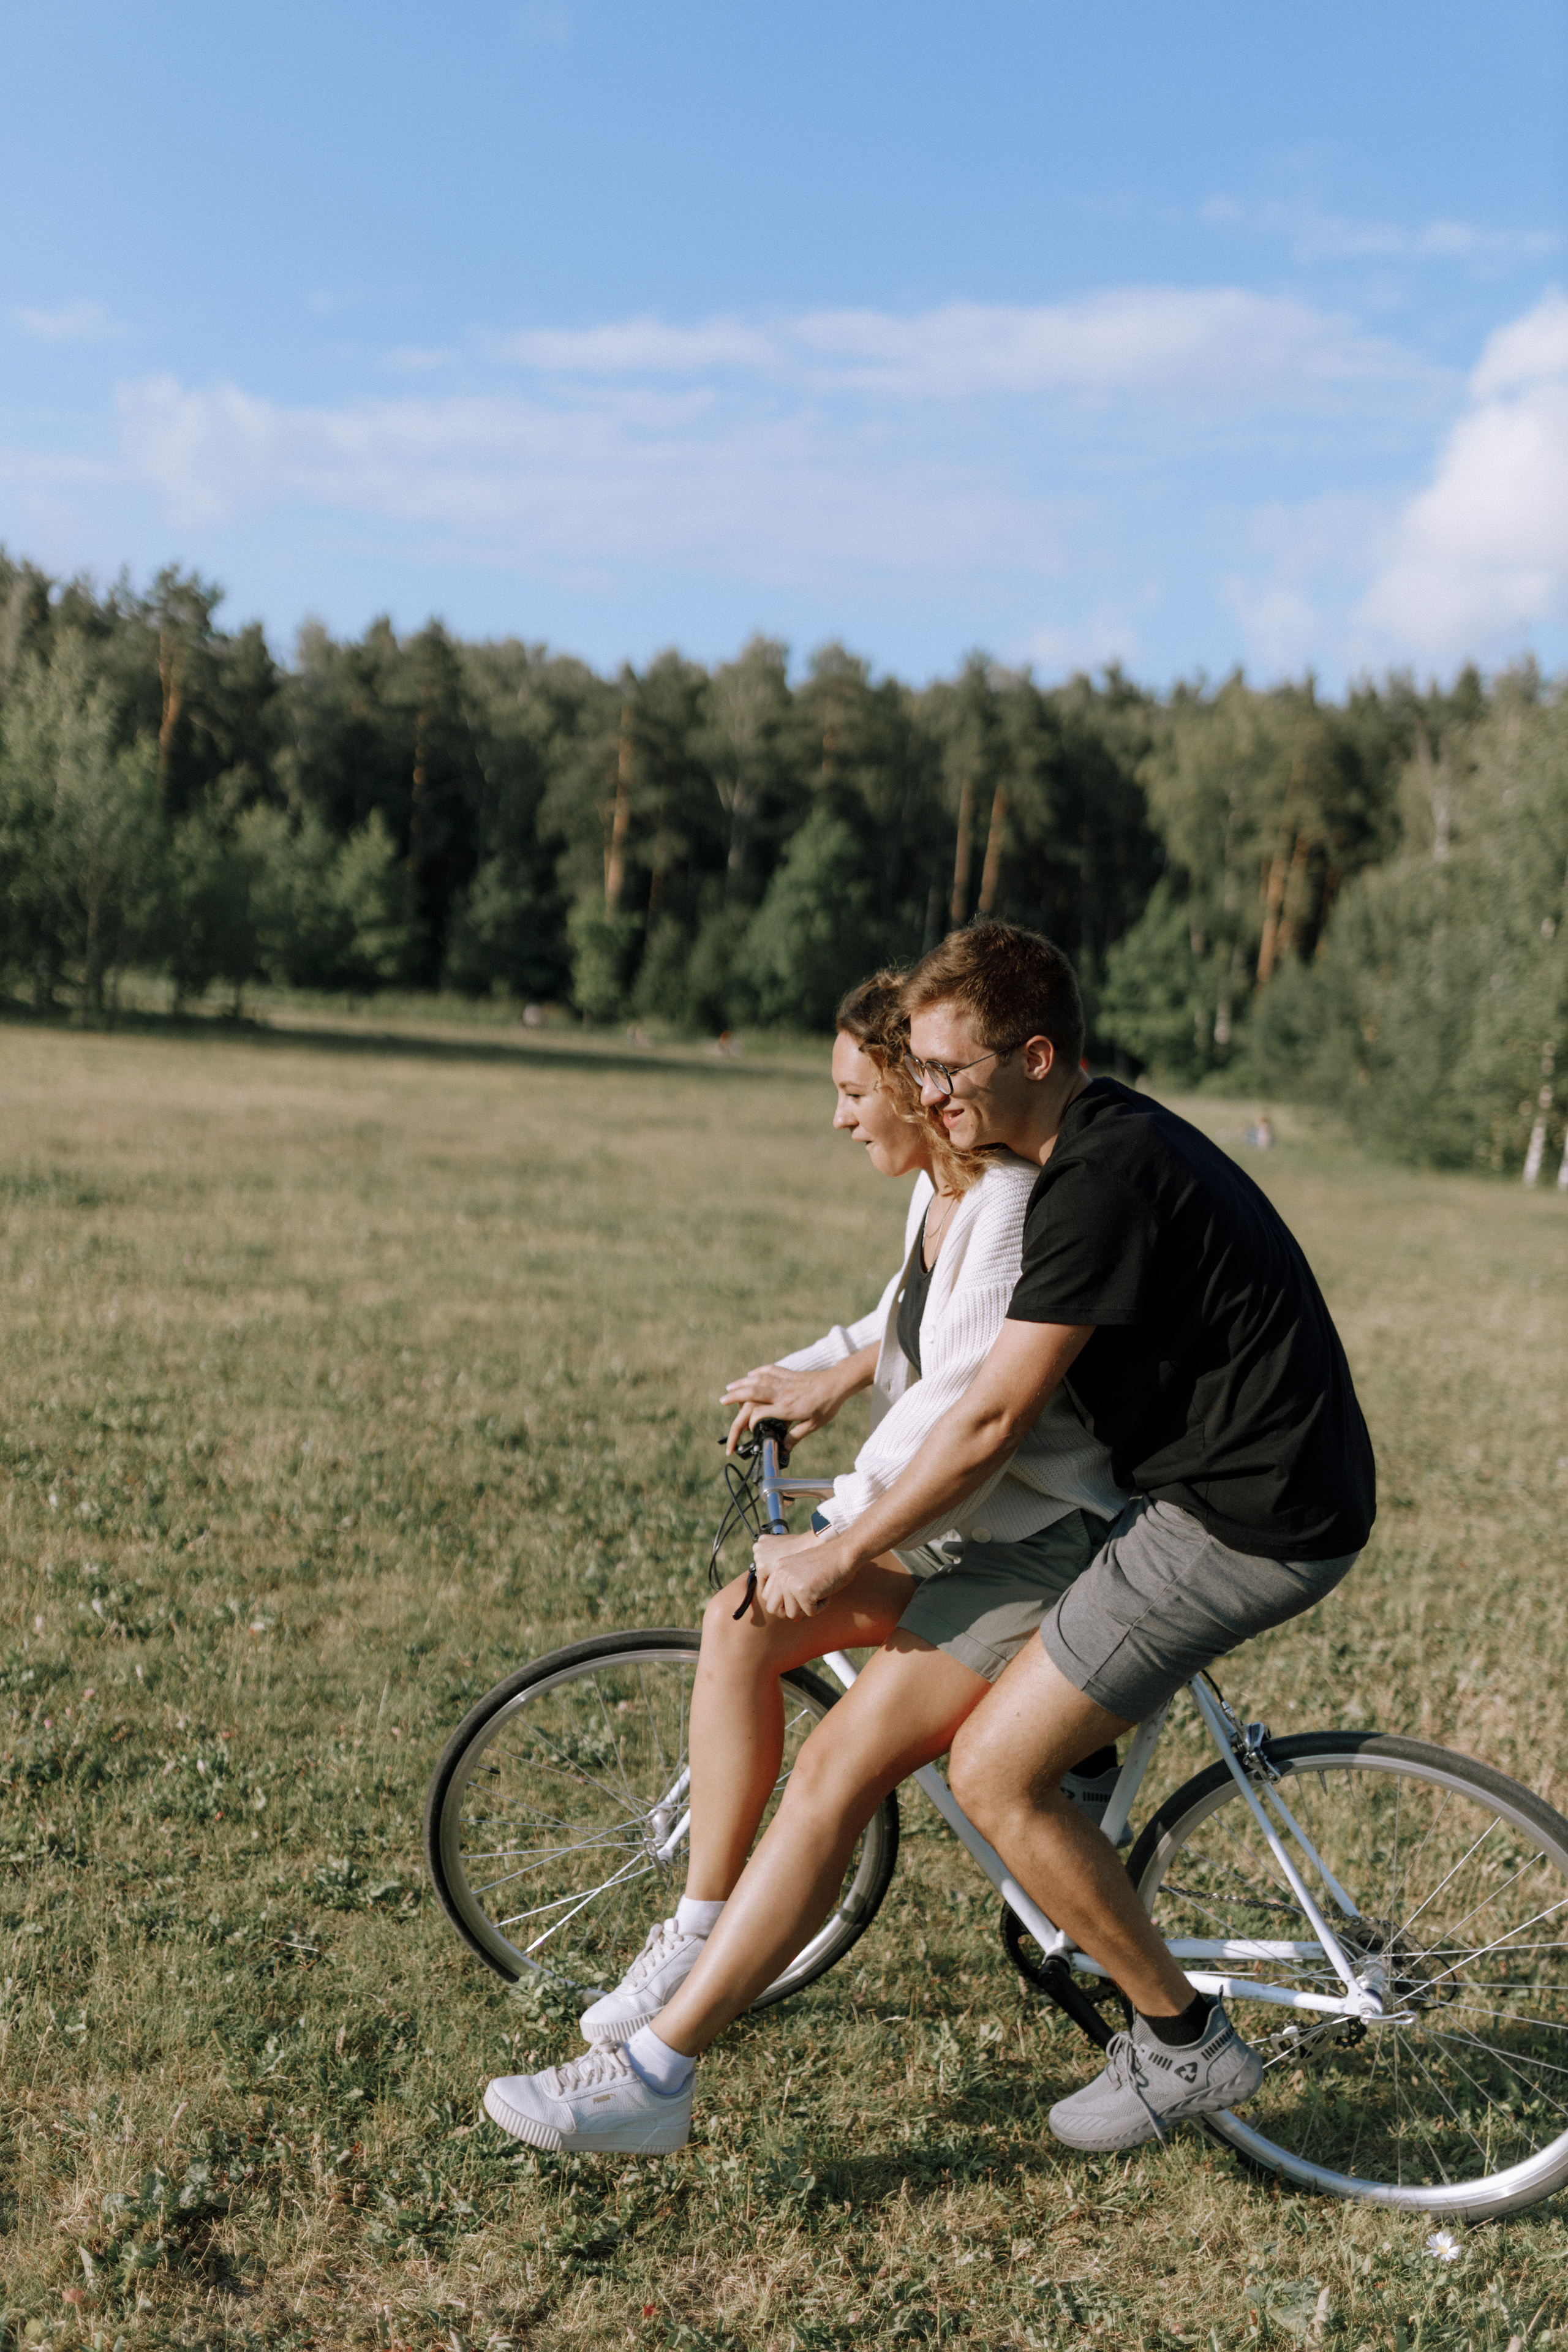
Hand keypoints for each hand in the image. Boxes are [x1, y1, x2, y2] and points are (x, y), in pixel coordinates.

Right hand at [720, 1349, 871, 1454]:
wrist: (838, 1383)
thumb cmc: (827, 1406)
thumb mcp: (813, 1425)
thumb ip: (795, 1436)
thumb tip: (782, 1450)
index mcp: (787, 1408)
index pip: (759, 1414)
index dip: (751, 1424)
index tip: (749, 1431)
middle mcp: (782, 1393)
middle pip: (753, 1393)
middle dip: (735, 1396)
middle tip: (722, 1400)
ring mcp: (785, 1382)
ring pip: (758, 1380)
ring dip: (742, 1383)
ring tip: (729, 1387)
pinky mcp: (789, 1374)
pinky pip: (770, 1371)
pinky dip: (759, 1372)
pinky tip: (751, 1374)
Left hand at [750, 1528, 856, 1619]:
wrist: (845, 1552)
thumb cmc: (829, 1563)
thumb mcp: (804, 1573)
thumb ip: (792, 1592)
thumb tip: (793, 1618)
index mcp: (778, 1567)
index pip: (766, 1596)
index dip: (782, 1603)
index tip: (797, 1600)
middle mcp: (780, 1573)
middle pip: (772, 1608)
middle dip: (789, 1611)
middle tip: (806, 1603)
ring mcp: (790, 1582)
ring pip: (791, 1614)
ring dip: (807, 1608)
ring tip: (819, 1593)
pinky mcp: (802, 1590)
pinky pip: (809, 1612)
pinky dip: (821, 1606)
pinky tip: (827, 1591)